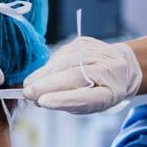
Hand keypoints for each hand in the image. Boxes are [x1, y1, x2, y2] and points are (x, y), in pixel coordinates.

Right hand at [23, 36, 141, 113]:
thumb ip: (68, 103)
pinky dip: (48, 67)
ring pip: (63, 63)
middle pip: (73, 76)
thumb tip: (40, 100)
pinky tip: (42, 75)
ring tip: (30, 86)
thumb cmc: (101, 91)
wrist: (119, 67)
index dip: (64, 99)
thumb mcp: (89, 105)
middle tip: (27, 93)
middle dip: (47, 85)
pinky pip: (60, 55)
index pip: (87, 96)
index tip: (43, 101)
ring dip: (43, 75)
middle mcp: (108, 67)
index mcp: (112, 91)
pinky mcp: (84, 42)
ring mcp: (96, 52)